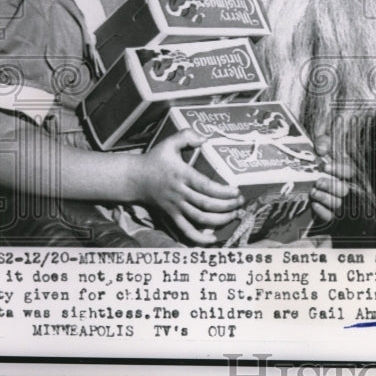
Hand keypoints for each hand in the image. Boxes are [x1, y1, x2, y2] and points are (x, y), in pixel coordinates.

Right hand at [137, 130, 243, 244]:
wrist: (134, 178)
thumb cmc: (155, 159)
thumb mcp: (169, 143)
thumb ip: (186, 135)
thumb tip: (204, 139)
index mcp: (181, 175)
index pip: (205, 186)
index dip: (223, 191)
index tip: (237, 191)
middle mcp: (179, 192)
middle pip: (206, 204)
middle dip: (227, 205)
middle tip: (241, 202)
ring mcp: (175, 206)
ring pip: (199, 218)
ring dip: (219, 220)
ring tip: (234, 215)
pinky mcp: (171, 215)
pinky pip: (185, 229)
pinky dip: (198, 238)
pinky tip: (213, 239)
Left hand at [309, 134, 355, 223]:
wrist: (303, 172)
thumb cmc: (315, 155)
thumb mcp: (320, 141)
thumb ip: (322, 140)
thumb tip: (321, 149)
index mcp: (344, 169)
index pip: (350, 172)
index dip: (339, 170)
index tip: (325, 168)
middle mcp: (343, 185)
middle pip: (344, 190)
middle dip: (330, 186)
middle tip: (318, 181)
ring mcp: (336, 199)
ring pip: (337, 203)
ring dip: (324, 198)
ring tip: (313, 192)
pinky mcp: (328, 212)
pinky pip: (330, 216)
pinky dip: (322, 212)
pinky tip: (314, 204)